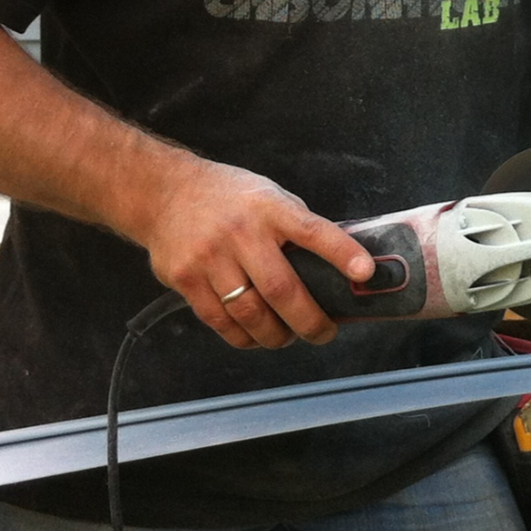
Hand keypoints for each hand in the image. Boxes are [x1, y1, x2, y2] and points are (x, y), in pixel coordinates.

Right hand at [133, 158, 374, 349]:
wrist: (164, 193)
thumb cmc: (230, 197)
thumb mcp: (269, 196)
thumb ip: (296, 227)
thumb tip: (336, 266)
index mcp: (270, 207)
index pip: (312, 230)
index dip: (341, 253)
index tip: (365, 273)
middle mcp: (241, 233)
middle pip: (281, 288)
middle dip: (309, 320)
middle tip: (325, 333)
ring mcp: (210, 258)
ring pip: (249, 313)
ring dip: (276, 335)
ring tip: (289, 337)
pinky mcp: (185, 279)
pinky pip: (220, 321)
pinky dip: (244, 337)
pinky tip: (256, 336)